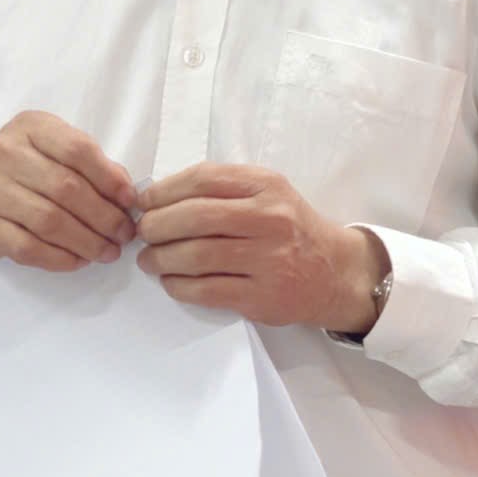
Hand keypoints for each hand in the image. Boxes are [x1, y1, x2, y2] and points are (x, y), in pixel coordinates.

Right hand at [0, 111, 138, 271]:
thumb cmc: (27, 173)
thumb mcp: (55, 153)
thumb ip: (91, 166)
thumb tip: (126, 197)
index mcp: (30, 128)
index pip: (77, 149)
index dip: (110, 178)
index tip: (130, 201)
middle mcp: (6, 153)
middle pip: (66, 188)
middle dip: (104, 217)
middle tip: (124, 234)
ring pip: (50, 221)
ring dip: (87, 242)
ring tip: (107, 251)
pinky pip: (29, 247)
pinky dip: (60, 258)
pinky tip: (79, 260)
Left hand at [134, 164, 387, 332]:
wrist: (334, 272)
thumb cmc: (288, 228)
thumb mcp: (266, 192)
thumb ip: (220, 188)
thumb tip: (158, 198)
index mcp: (267, 186)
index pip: (203, 179)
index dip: (164, 191)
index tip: (144, 202)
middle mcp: (271, 220)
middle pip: (195, 218)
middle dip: (156, 225)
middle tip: (143, 233)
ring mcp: (269, 260)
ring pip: (196, 256)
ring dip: (161, 258)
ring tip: (150, 260)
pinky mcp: (263, 297)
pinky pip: (206, 291)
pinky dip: (178, 286)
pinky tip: (171, 281)